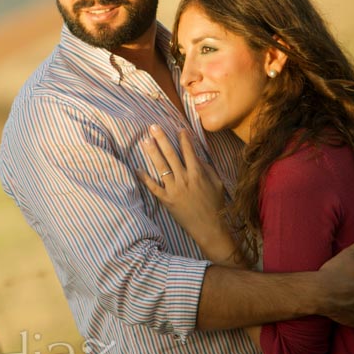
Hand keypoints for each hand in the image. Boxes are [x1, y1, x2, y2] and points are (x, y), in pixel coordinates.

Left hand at [136, 126, 233, 263]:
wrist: (209, 227)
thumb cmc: (215, 205)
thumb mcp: (217, 184)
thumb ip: (207, 168)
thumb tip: (196, 156)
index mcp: (198, 174)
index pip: (188, 152)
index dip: (183, 139)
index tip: (178, 128)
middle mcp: (185, 179)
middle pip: (171, 155)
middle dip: (162, 139)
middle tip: (153, 126)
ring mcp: (174, 189)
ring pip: (161, 167)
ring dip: (152, 152)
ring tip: (144, 140)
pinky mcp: (167, 200)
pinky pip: (153, 187)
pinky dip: (145, 178)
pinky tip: (137, 169)